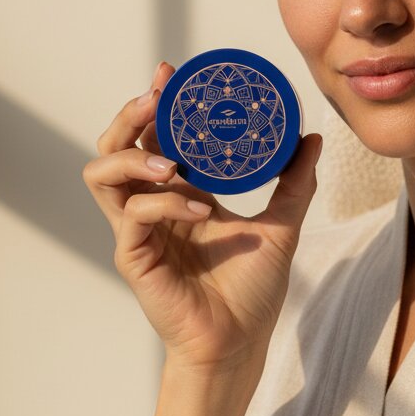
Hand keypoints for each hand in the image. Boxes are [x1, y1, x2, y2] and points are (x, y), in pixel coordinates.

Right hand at [82, 60, 322, 372]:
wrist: (241, 343)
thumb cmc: (252, 290)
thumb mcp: (282, 225)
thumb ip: (295, 182)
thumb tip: (312, 137)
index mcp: (180, 194)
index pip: (153, 138)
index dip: (154, 103)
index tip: (170, 72)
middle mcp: (152, 206)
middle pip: (114, 146)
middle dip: (130, 115)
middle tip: (156, 95)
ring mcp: (138, 231)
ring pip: (102, 174)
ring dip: (132, 156)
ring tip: (169, 159)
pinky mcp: (133, 257)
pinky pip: (135, 215)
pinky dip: (165, 202)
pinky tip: (200, 208)